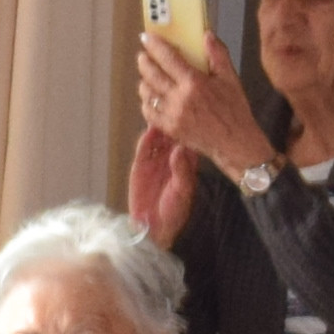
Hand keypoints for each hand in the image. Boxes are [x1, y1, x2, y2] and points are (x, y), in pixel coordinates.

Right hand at [123, 120, 198, 245]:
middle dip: (173, 121)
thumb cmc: (174, 211)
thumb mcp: (182, 190)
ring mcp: (155, 159)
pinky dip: (146, 139)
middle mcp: (171, 157)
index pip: (188, 139)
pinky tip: (149, 131)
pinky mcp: (140, 164)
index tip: (192, 113)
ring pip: (157, 138)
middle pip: (172, 134)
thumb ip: (182, 170)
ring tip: (161, 114)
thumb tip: (179, 148)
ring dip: (158, 126)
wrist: (153, 226)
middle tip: (174, 107)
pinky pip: (143, 148)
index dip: (190, 126)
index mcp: (186, 162)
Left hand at [129, 30, 276, 182]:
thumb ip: (218, 55)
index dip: (154, 45)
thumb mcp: (231, 79)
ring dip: (144, 80)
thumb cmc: (235, 111)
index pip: (167, 58)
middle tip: (144, 55)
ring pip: (147, 93)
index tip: (147, 37)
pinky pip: (148, 112)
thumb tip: (206, 35)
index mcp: (194, 83)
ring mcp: (172, 115)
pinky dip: (147, 102)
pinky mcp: (169, 129)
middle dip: (144, 61)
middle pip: (151, 74)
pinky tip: (152, 96)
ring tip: (147, 75)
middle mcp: (179, 99)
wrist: (235, 143)